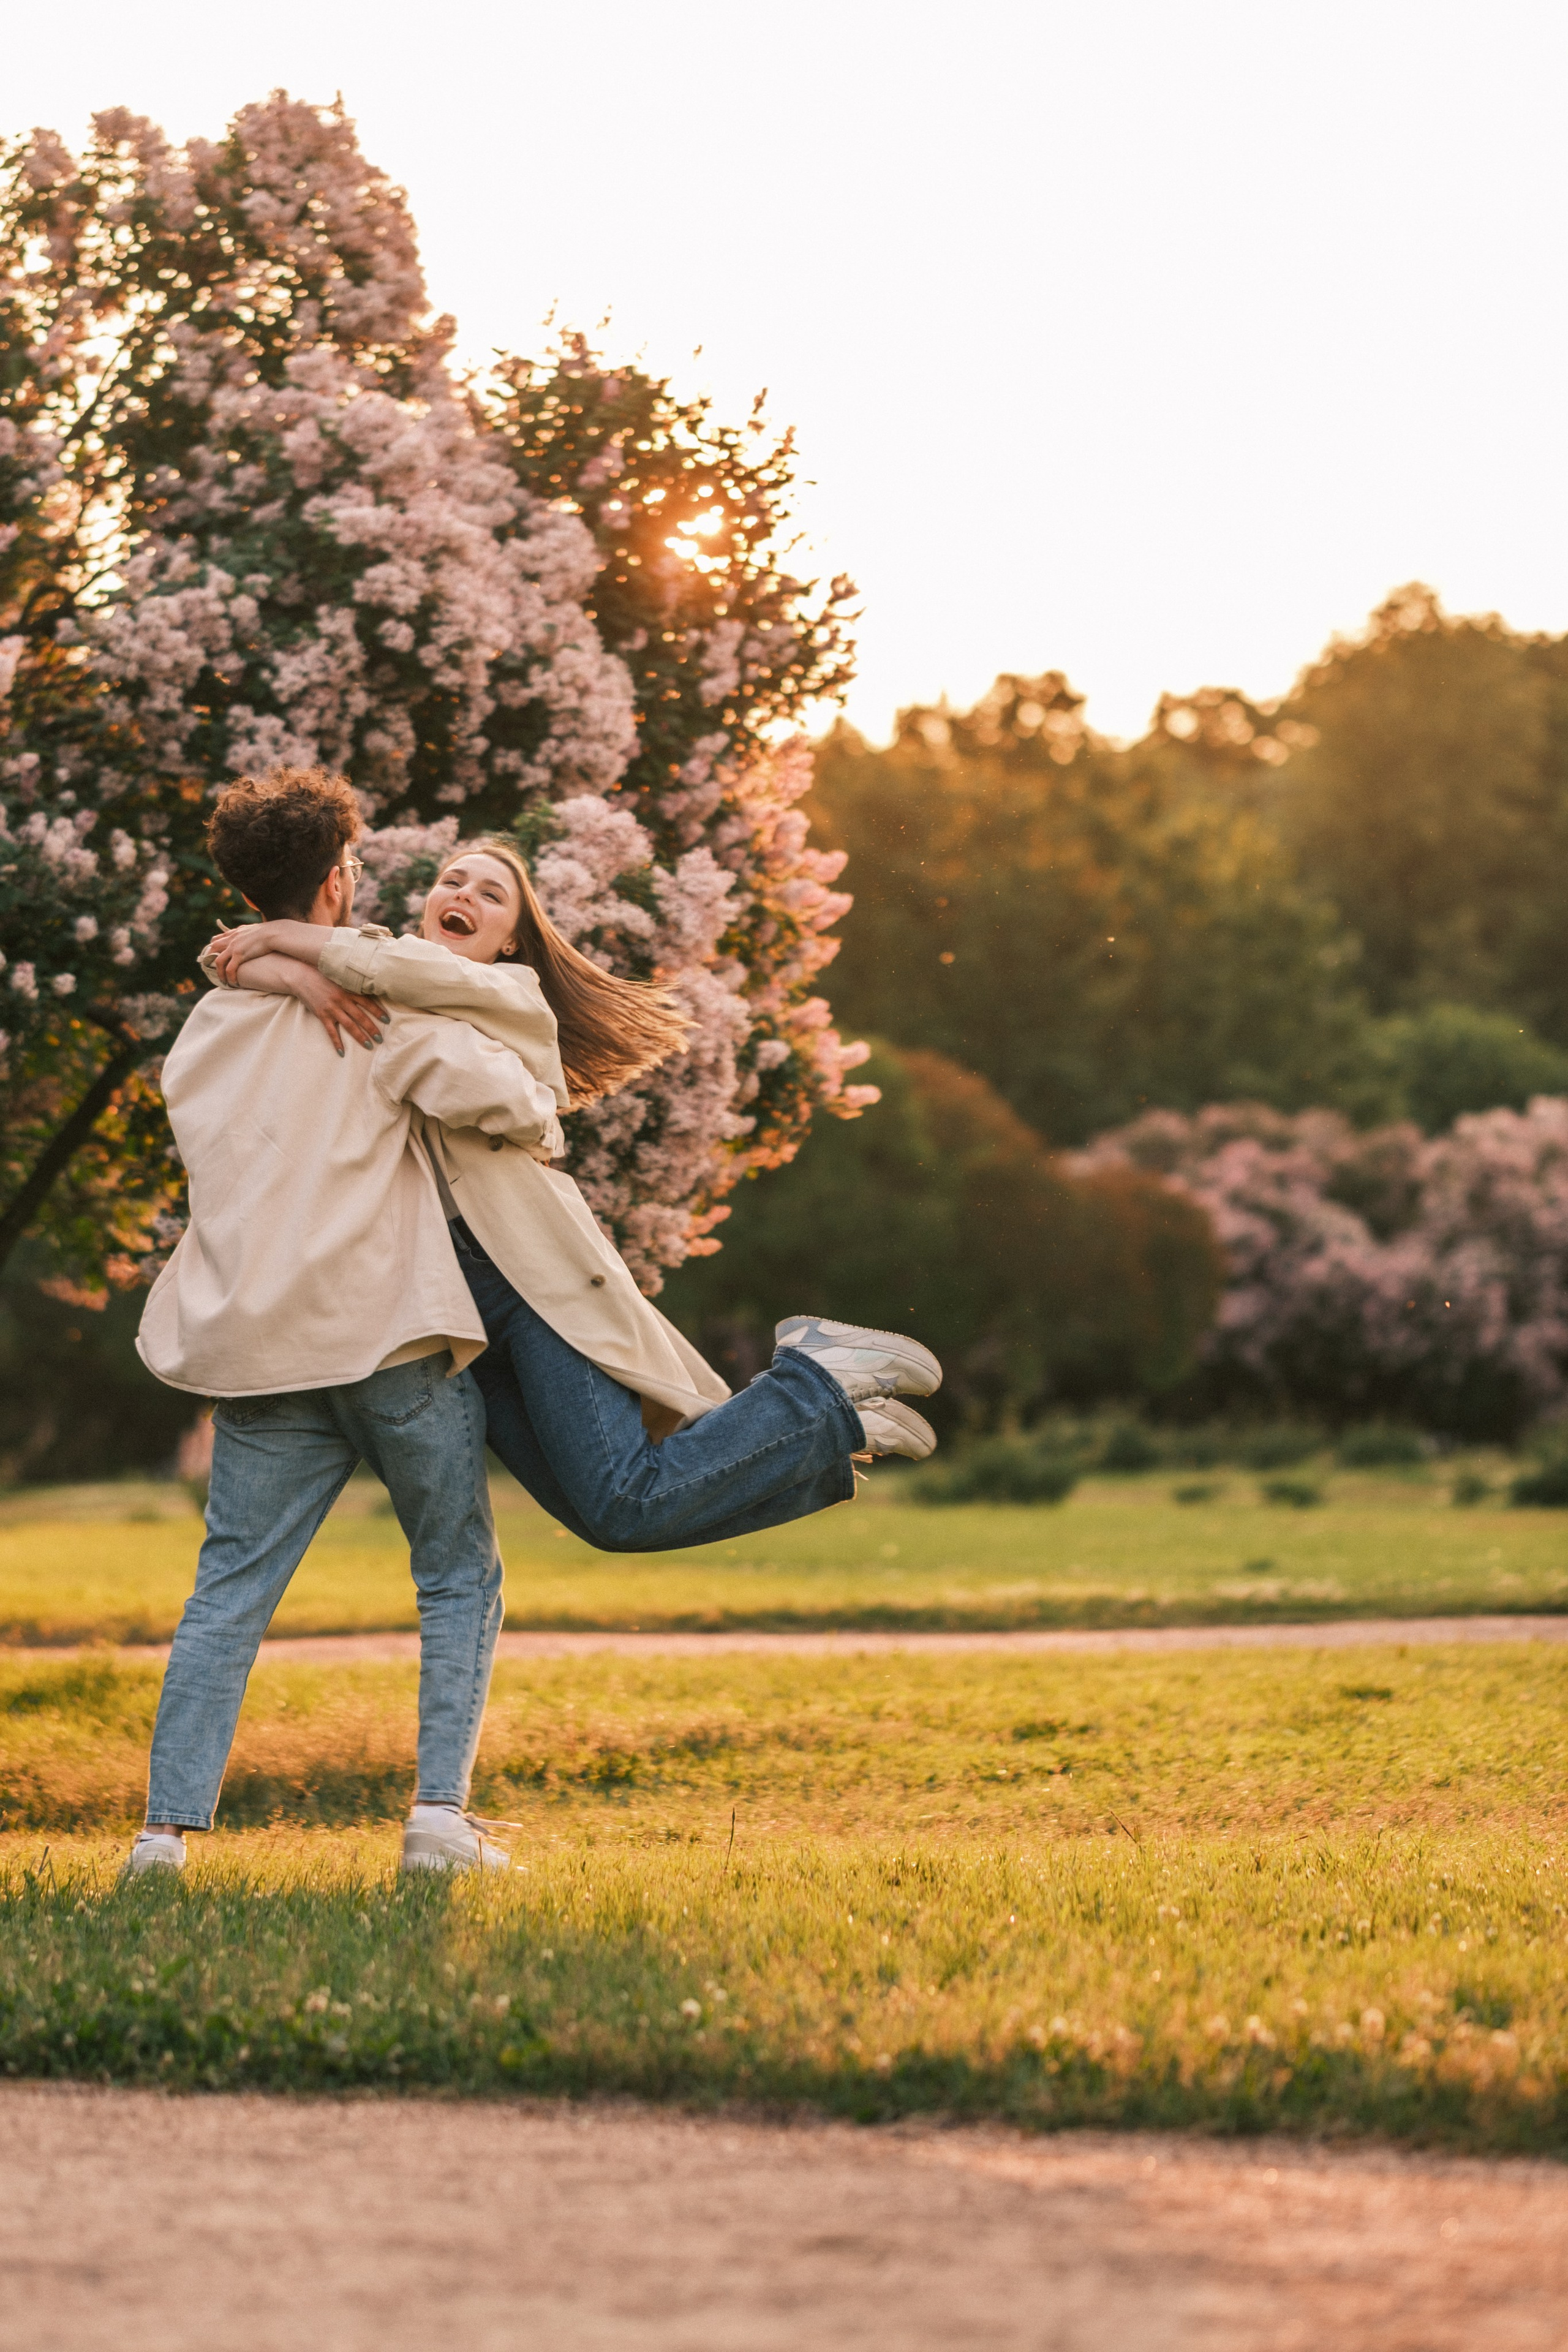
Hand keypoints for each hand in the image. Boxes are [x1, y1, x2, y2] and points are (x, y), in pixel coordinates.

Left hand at [205, 919, 323, 985]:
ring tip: (223, 980)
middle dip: (210, 958)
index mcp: (237, 932)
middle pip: (214, 947)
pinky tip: (233, 983)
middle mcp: (232, 939)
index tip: (212, 953)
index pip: (219, 938)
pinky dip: (229, 977)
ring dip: (219, 972)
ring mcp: (234, 947)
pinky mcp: (239, 955)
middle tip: (212, 969)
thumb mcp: (259, 930)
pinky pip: (229, 969)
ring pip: (219, 961)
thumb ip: (254, 933)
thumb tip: (259, 937)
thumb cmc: (273, 933)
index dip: (214, 946)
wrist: (276, 933)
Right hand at [289, 966, 386, 1055]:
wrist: (302, 977)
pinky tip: (342, 1052)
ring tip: (368, 1046)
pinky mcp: (322, 1015)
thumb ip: (352, 984)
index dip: (378, 1012)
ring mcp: (332, 1009)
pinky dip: (337, 1042)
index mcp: (348, 990)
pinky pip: (331, 1032)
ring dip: (360, 1037)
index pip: (367, 1003)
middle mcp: (342, 1000)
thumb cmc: (323, 975)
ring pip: (349, 1026)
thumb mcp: (340, 977)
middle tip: (380, 1039)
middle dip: (372, 1029)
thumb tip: (369, 989)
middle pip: (361, 1017)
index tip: (387, 1020)